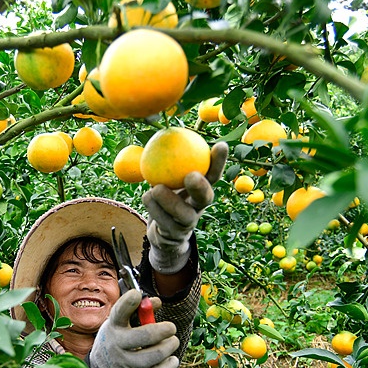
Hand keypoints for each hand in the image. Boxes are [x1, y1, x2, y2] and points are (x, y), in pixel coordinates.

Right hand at [88, 290, 179, 367]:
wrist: (103, 363)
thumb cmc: (120, 334)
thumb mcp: (123, 319)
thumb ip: (140, 309)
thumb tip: (157, 302)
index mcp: (114, 326)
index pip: (119, 312)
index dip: (128, 302)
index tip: (137, 294)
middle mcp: (116, 344)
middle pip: (144, 337)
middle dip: (163, 330)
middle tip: (171, 328)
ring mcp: (123, 363)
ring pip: (152, 357)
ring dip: (168, 348)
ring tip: (172, 342)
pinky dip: (168, 367)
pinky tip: (171, 359)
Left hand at [143, 141, 227, 273]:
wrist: (163, 232)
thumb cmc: (166, 196)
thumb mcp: (168, 177)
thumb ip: (169, 160)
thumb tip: (163, 131)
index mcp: (202, 190)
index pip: (214, 175)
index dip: (219, 162)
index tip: (221, 145)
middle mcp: (199, 207)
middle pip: (206, 198)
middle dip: (201, 187)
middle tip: (191, 175)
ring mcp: (189, 223)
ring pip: (183, 214)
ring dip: (169, 201)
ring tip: (156, 189)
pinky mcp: (175, 235)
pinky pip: (164, 221)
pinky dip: (153, 208)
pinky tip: (146, 196)